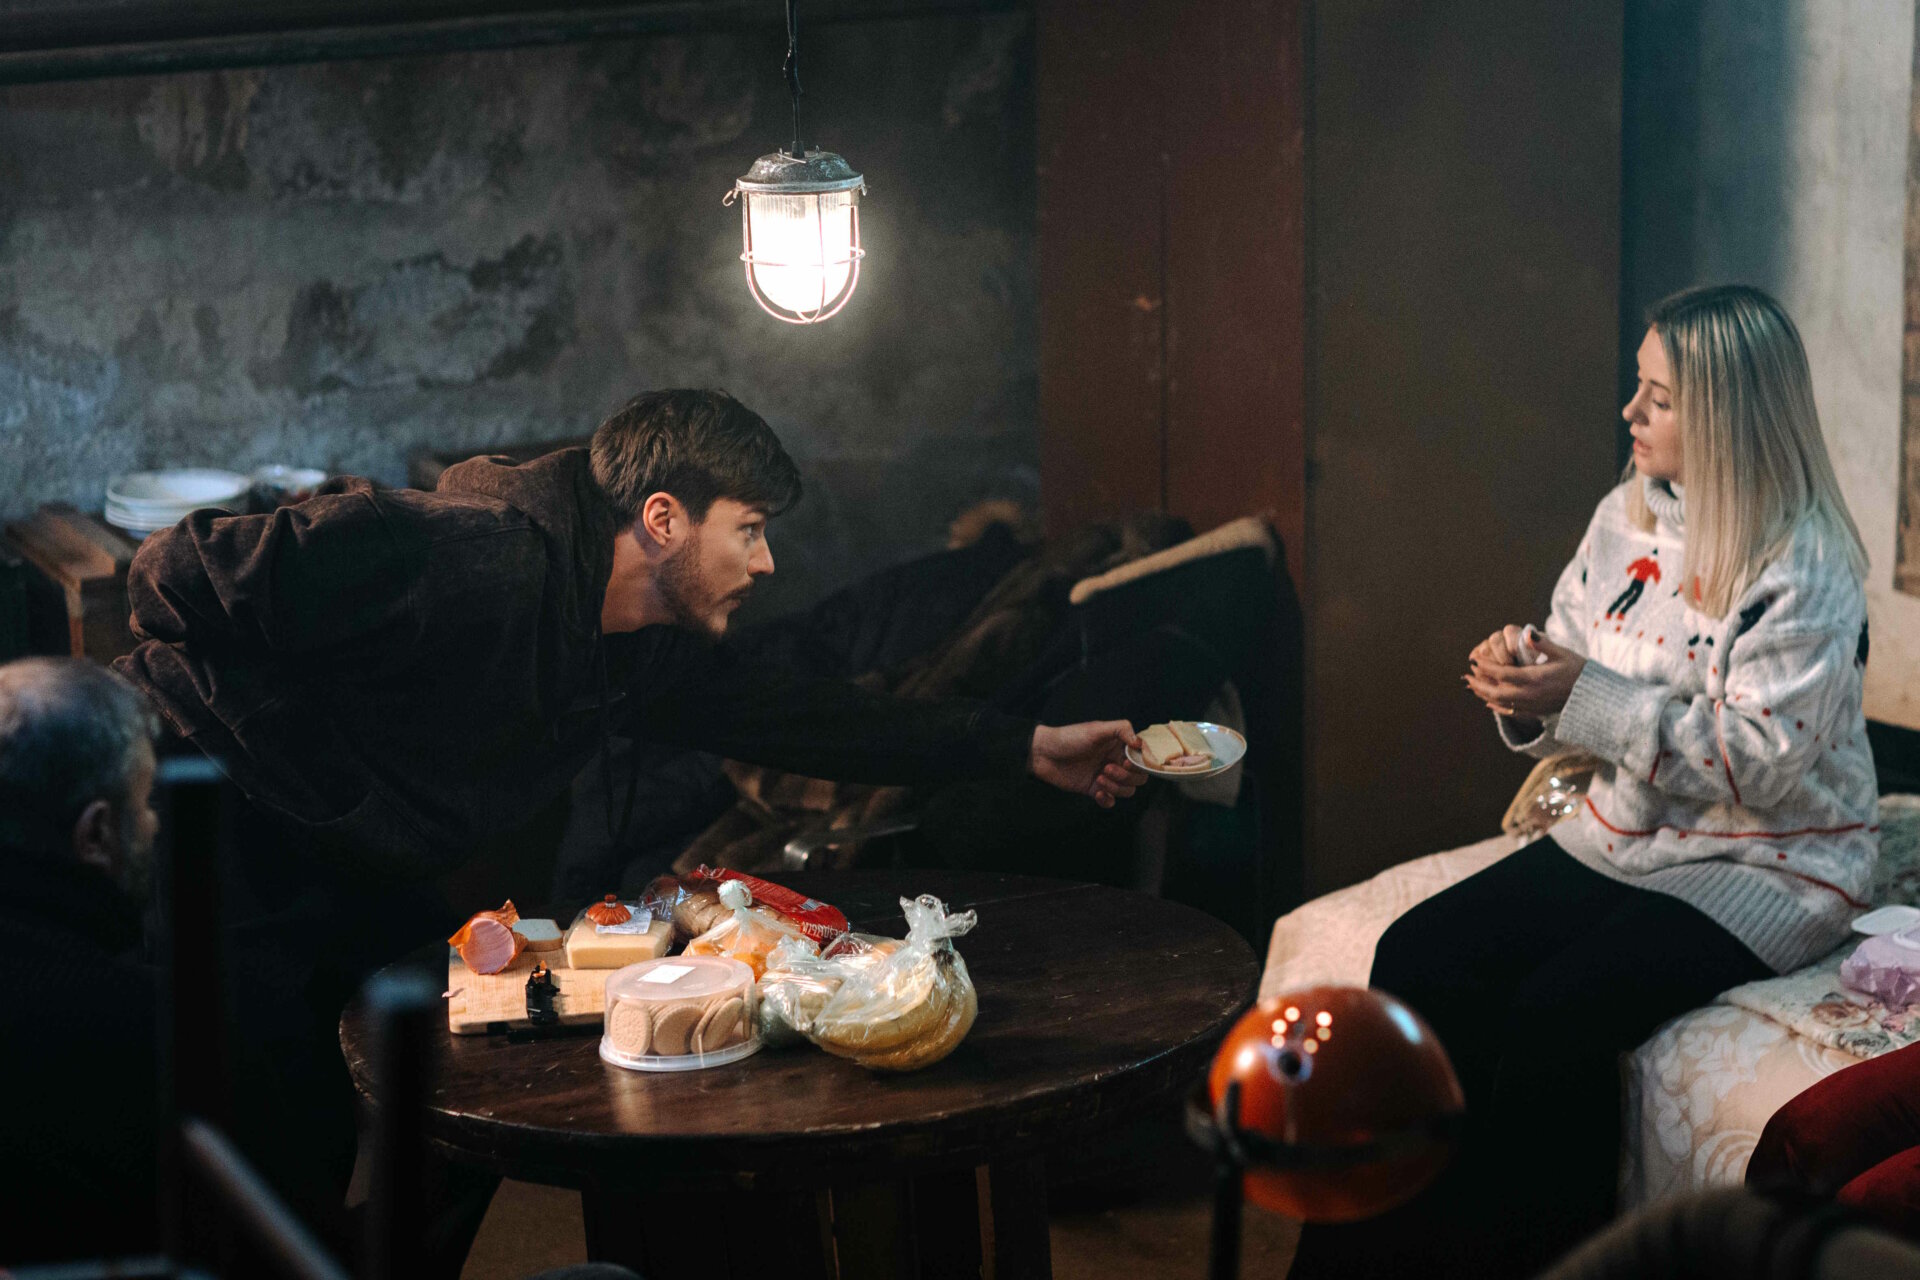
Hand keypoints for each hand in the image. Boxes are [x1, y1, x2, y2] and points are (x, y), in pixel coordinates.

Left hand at [1029, 721, 1149, 808]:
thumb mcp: (1096, 729)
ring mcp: (1105, 776)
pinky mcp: (1093, 789)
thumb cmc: (1069, 738)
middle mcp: (1114, 761)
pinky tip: (1097, 792)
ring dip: (1116, 787)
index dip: (1138, 764)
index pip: (1141, 759)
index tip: (1126, 761)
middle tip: (1106, 768)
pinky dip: (1107, 800)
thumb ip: (1121, 729)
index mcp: (1118, 746)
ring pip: (1126, 790)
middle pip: (1137, 777)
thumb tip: (1139, 742)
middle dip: (1126, 776)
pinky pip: (1110, 801)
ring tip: (1099, 778)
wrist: (1044, 754)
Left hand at [1465, 629, 1585, 719]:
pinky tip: (1488, 702)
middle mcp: (1532, 695)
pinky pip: (1512, 712)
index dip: (1487, 667)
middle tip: (1466, 675)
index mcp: (1536, 678)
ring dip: (1484, 694)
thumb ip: (1543, 644)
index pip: (1504, 673)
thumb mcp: (1563, 654)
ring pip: (1502, 702)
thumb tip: (1527, 632)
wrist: (1593, 697)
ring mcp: (1533, 706)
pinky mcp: (1536, 712)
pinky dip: (1497, 707)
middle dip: (1479, 683)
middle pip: (1497, 691)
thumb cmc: (1580, 671)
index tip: (1475, 659)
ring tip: (1472, 686)